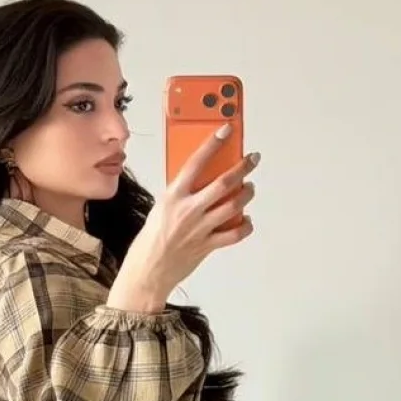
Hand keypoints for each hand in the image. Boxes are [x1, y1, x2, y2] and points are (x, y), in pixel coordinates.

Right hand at [108, 126, 259, 308]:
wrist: (147, 270)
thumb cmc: (152, 239)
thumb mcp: (161, 207)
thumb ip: (181, 194)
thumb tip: (202, 180)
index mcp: (173, 196)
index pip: (196, 162)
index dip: (212, 144)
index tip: (226, 130)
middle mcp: (188, 210)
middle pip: (223, 183)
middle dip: (242, 168)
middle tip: (252, 159)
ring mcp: (200, 228)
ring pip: (233, 206)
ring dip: (247, 194)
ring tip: (250, 187)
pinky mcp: (208, 245)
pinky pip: (234, 234)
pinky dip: (245, 226)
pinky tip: (247, 220)